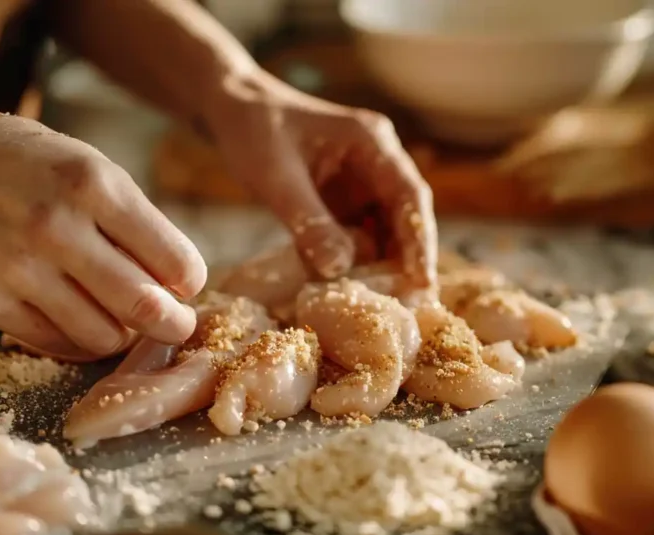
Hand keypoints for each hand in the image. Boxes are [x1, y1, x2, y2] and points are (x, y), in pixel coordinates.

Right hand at [0, 110, 206, 357]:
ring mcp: (17, 268)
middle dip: (174, 324)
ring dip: (124, 333)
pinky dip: (80, 339)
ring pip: (104, 336)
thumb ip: (139, 223)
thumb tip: (182, 286)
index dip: (191, 283)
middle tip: (177, 323)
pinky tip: (81, 316)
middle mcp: (55, 228)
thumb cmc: (34, 166)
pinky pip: (57, 344)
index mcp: (94, 187)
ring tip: (121, 314)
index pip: (174, 261)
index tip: (187, 285)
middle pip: (144, 307)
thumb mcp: (95, 169)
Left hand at [203, 70, 437, 286]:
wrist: (230, 108)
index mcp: (372, 143)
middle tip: (412, 306)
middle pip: (405, 216)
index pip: (410, 196)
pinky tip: (350, 288)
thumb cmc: (253, 129)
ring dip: (382, 264)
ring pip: (384, 229)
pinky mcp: (343, 199)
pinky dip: (356, 260)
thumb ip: (309, 221)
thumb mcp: (276, 176)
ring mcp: (361, 181)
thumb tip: (338, 270)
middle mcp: (377, 161)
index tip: (422, 281)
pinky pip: (359, 233)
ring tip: (383, 305)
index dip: (420, 241)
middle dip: (407, 260)